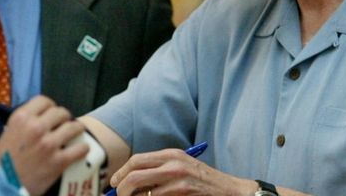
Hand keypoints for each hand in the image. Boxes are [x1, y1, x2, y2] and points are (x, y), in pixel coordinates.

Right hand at [0, 96, 88, 195]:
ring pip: (73, 127)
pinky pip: (80, 149)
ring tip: (75, 133)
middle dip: (64, 118)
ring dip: (76, 129)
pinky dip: (83, 148)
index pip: (44, 101)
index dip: (50, 106)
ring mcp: (48, 144)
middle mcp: (36, 127)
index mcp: (21, 118)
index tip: (51, 113)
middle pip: (61, 112)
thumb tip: (38, 119)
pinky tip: (81, 149)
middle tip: (63, 125)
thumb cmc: (0, 162)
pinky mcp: (58, 161)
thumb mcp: (7, 133)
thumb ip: (23, 124)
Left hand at [109, 148, 247, 195]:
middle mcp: (174, 164)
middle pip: (134, 175)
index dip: (121, 172)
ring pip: (144, 194)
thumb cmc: (203, 182)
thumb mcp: (181, 167)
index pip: (136, 160)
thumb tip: (130, 180)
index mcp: (171, 154)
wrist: (231, 191)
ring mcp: (179, 180)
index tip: (114, 183)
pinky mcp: (184, 193)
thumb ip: (158, 170)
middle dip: (122, 189)